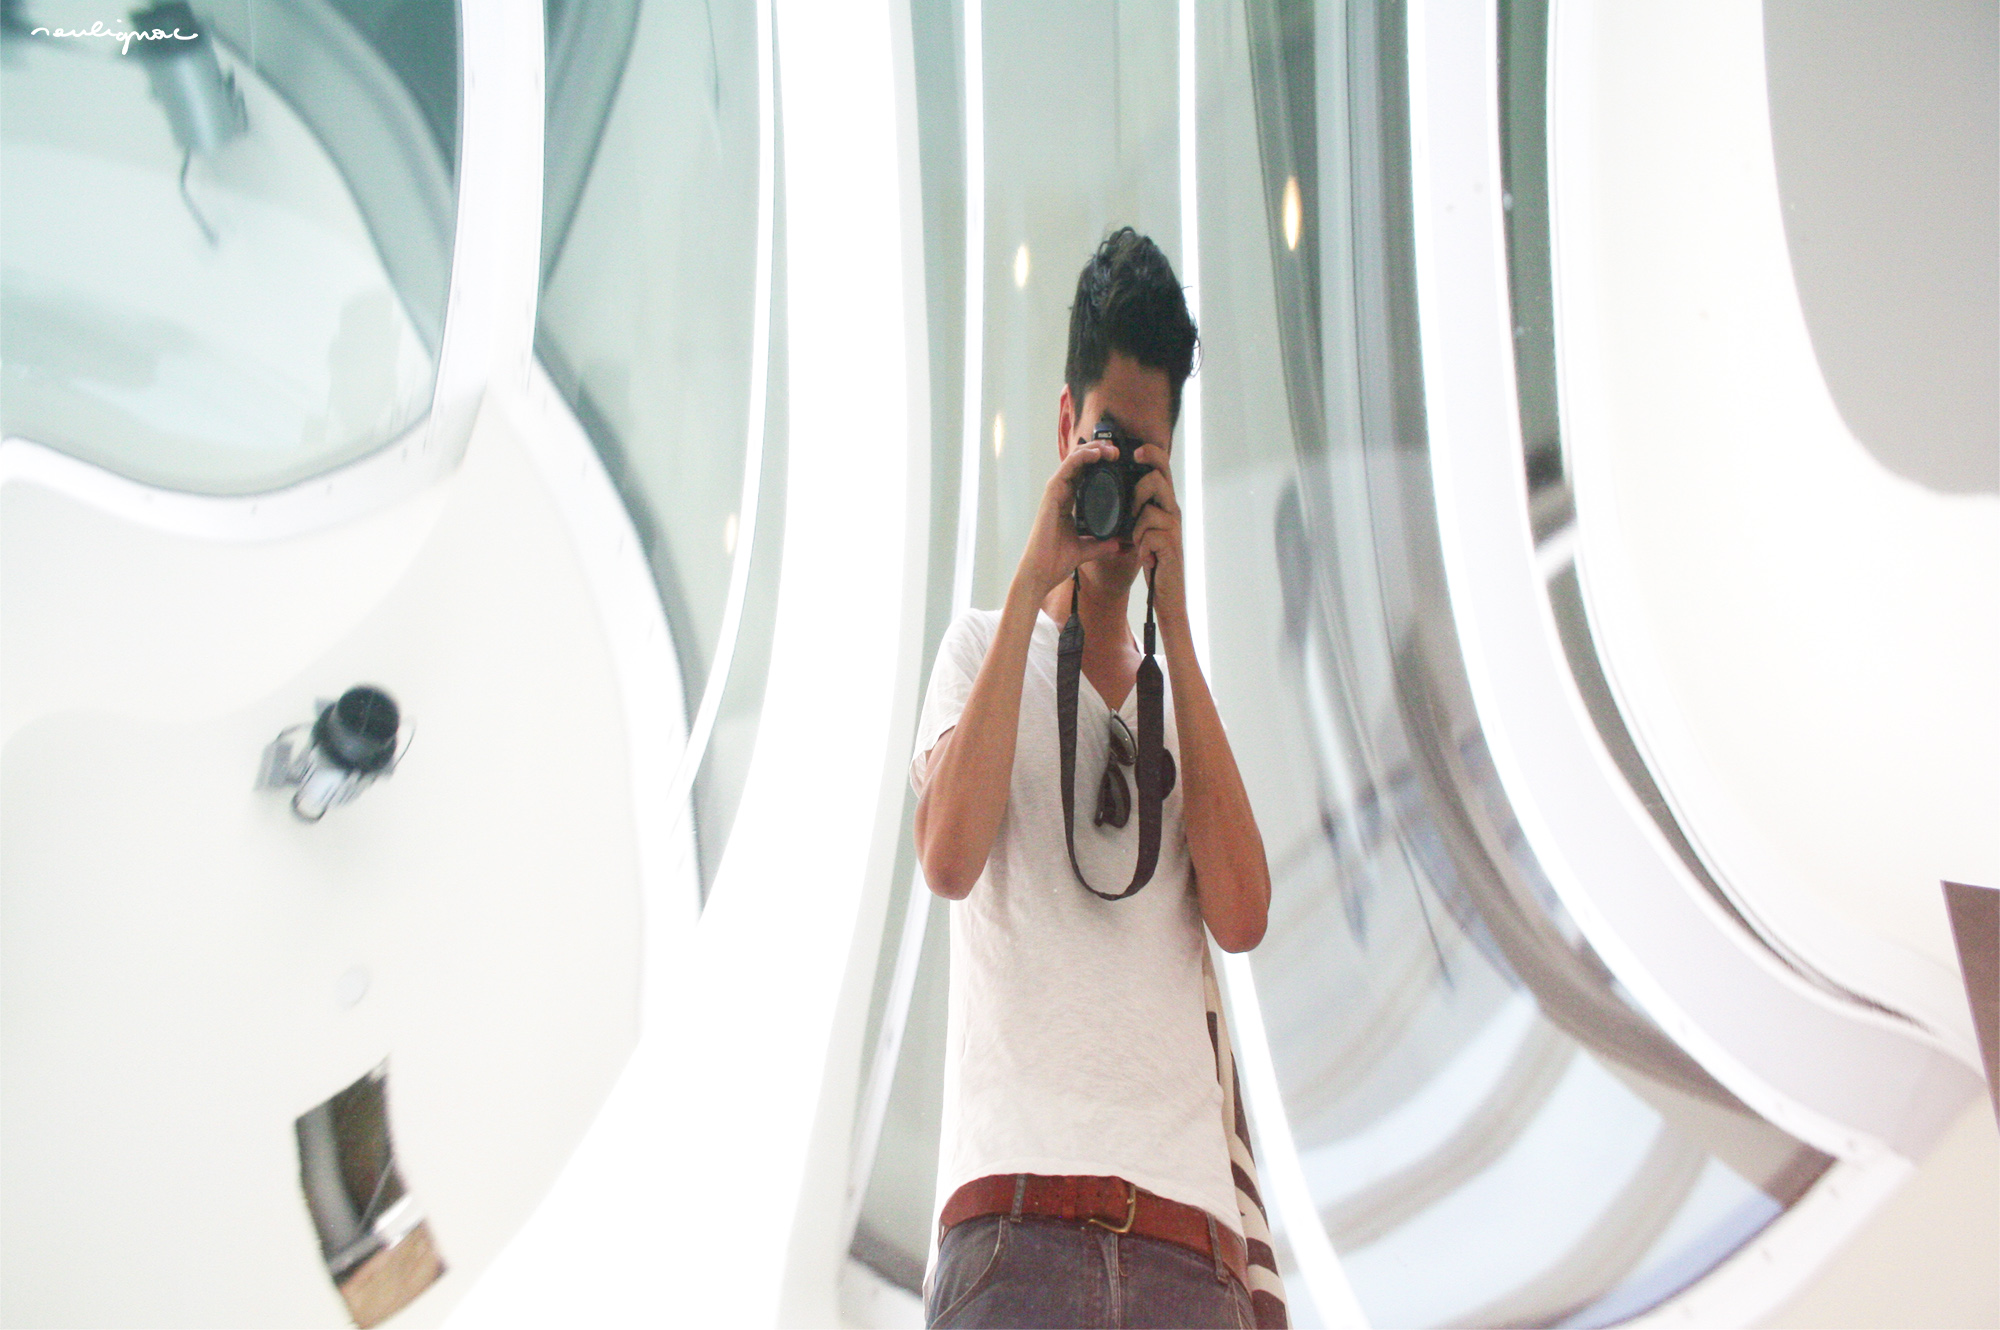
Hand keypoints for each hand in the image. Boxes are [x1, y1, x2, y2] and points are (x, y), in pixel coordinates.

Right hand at [1015, 438, 1123, 599]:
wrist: (1041, 573)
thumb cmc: (1056, 561)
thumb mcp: (1086, 550)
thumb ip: (1102, 545)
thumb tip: (1120, 544)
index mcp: (1067, 504)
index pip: (1084, 476)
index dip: (1098, 464)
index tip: (1117, 461)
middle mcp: (1061, 496)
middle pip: (1079, 464)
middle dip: (1097, 452)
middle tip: (1116, 450)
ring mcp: (1054, 494)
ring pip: (1073, 462)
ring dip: (1091, 451)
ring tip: (1109, 447)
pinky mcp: (1051, 496)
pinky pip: (1066, 470)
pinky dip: (1080, 459)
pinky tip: (1094, 454)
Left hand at [1129, 443, 1186, 620]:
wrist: (1166, 591)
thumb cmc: (1153, 558)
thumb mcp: (1142, 529)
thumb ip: (1136, 510)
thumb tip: (1117, 494)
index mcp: (1165, 504)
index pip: (1162, 469)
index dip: (1151, 454)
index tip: (1135, 451)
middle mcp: (1173, 511)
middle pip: (1158, 480)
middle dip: (1139, 489)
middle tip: (1133, 508)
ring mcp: (1174, 527)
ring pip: (1150, 509)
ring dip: (1137, 526)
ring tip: (1140, 541)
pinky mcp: (1171, 544)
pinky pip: (1149, 534)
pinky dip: (1142, 546)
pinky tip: (1146, 556)